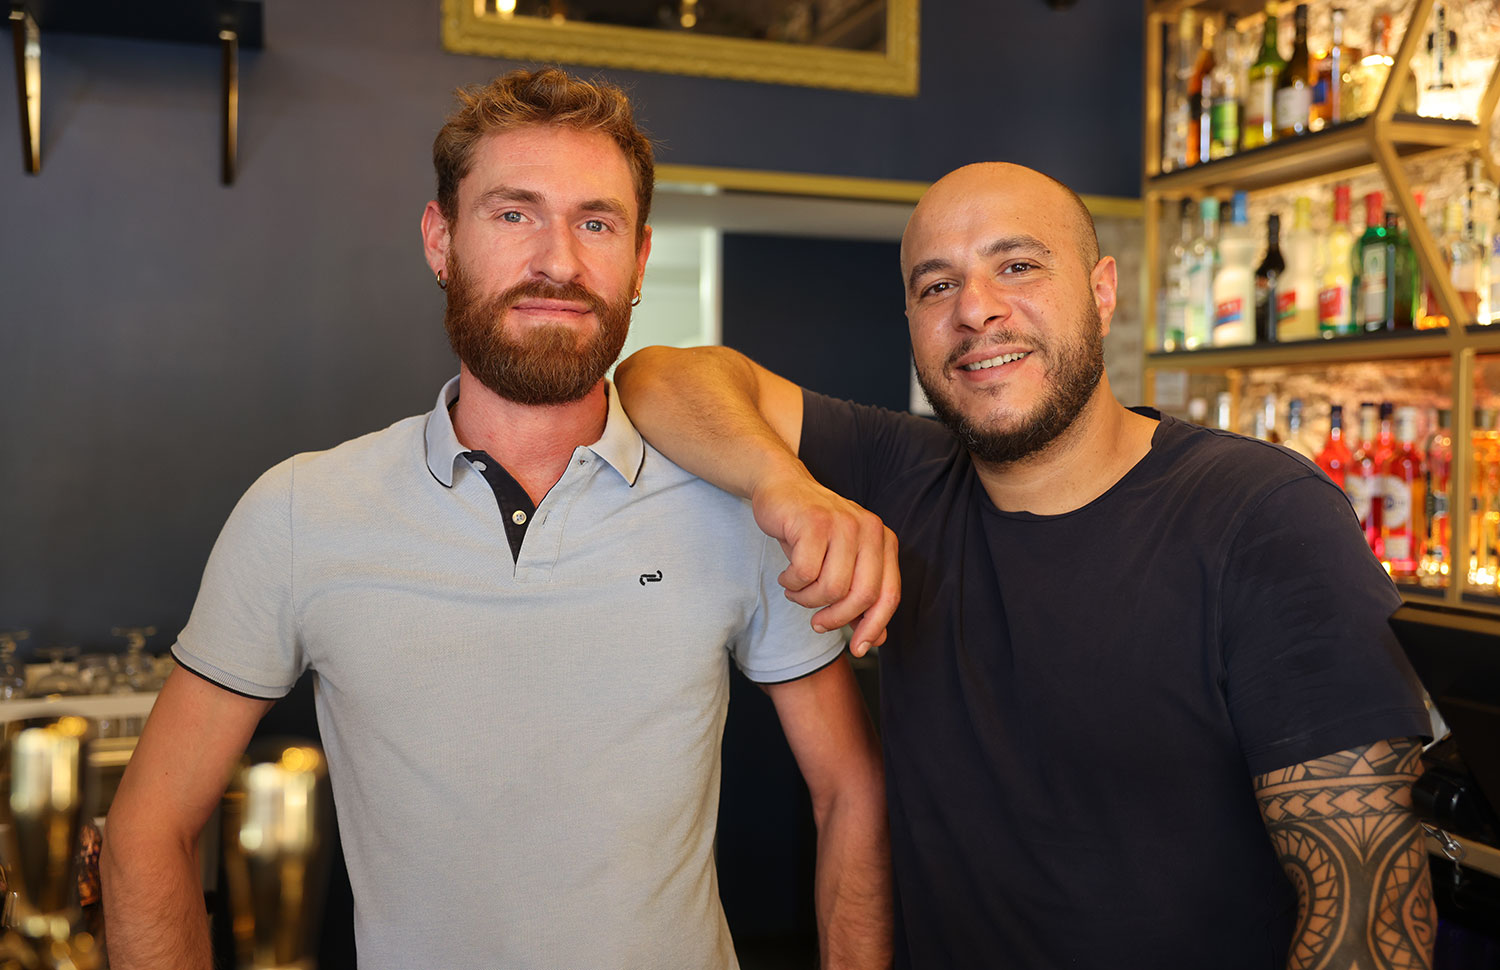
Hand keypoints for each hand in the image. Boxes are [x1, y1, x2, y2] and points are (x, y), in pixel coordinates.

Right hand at [750, 470, 899, 656]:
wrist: (781, 487)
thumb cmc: (812, 531)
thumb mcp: (842, 563)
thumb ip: (861, 596)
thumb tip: (878, 639)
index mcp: (884, 540)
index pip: (889, 595)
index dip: (874, 626)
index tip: (858, 649)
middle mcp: (869, 529)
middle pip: (862, 595)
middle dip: (836, 618)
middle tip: (817, 623)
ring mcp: (842, 523)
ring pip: (831, 588)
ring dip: (808, 599)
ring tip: (797, 589)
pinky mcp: (813, 521)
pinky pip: (805, 572)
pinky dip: (792, 583)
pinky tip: (787, 576)